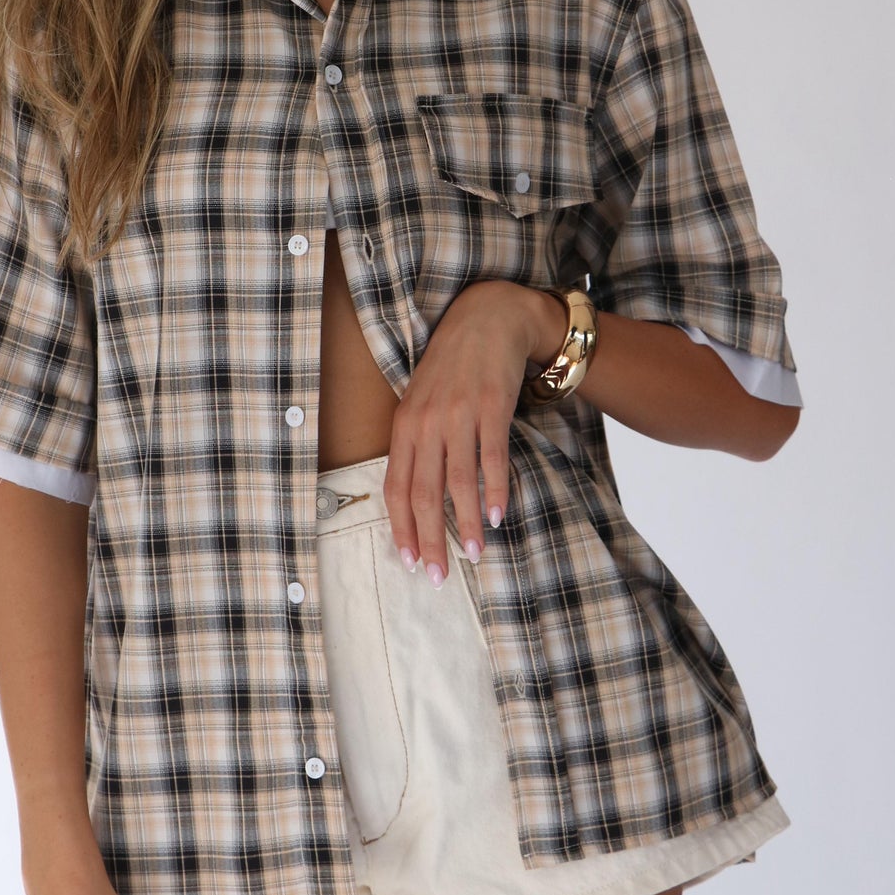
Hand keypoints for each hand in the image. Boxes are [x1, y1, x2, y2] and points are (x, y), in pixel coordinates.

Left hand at [384, 280, 564, 585]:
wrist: (487, 318)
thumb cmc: (452, 366)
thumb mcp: (422, 401)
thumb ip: (416, 443)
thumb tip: (415, 494)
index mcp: (404, 424)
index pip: (395, 487)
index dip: (400, 527)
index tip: (407, 560)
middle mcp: (426, 422)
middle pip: (423, 493)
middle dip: (428, 540)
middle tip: (437, 576)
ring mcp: (458, 415)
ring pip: (458, 482)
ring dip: (465, 525)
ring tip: (474, 555)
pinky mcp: (491, 407)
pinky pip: (491, 459)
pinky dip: (495, 491)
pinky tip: (498, 516)